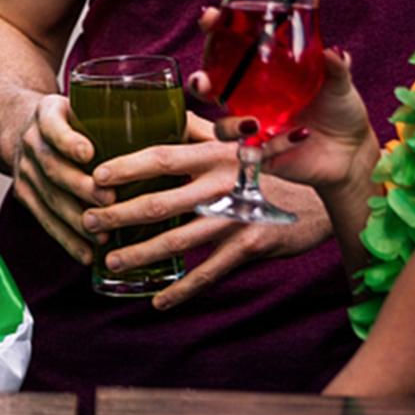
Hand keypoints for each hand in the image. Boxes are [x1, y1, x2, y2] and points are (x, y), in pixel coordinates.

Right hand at [12, 93, 113, 264]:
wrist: (29, 129)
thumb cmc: (75, 118)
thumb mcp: (85, 104)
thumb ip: (117, 113)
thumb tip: (181, 123)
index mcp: (48, 112)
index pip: (54, 125)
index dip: (69, 140)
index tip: (89, 153)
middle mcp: (31, 141)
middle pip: (53, 167)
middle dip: (81, 187)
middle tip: (110, 201)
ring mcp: (24, 170)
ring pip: (49, 198)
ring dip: (76, 220)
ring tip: (104, 235)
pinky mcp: (24, 195)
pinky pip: (44, 220)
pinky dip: (67, 239)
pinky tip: (87, 254)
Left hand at [81, 112, 331, 309]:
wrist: (326, 187)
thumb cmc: (275, 159)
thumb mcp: (240, 139)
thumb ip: (203, 131)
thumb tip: (167, 113)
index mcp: (214, 152)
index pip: (161, 154)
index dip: (126, 165)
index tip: (95, 175)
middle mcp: (221, 182)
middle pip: (159, 200)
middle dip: (119, 213)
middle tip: (88, 221)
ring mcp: (235, 215)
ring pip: (177, 239)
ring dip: (140, 252)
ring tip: (110, 261)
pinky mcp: (251, 244)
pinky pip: (209, 273)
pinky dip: (182, 290)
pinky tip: (158, 301)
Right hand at [192, 10, 373, 191]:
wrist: (353, 150)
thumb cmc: (340, 109)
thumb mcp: (339, 83)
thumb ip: (336, 66)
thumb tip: (334, 51)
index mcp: (261, 74)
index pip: (228, 49)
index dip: (213, 31)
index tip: (210, 17)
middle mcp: (250, 99)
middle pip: (210, 89)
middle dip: (199, 84)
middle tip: (203, 81)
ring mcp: (253, 129)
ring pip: (222, 128)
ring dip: (231, 126)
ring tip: (254, 123)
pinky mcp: (263, 155)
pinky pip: (256, 154)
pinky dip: (276, 145)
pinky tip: (300, 136)